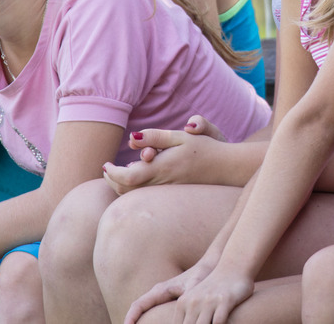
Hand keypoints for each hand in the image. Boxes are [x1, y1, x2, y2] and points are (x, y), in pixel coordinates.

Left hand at [103, 121, 226, 193]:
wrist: (227, 168)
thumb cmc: (205, 148)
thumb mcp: (180, 136)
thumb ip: (155, 136)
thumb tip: (132, 139)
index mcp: (162, 168)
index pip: (126, 177)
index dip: (111, 173)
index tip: (106, 164)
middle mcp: (162, 184)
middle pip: (127, 190)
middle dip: (112, 181)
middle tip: (107, 169)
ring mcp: (168, 193)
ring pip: (135, 196)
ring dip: (122, 186)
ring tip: (117, 174)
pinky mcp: (173, 197)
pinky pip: (147, 198)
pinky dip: (135, 191)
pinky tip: (138, 179)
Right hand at [124, 257, 224, 323]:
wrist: (210, 266)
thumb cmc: (203, 274)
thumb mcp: (195, 285)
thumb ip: (189, 296)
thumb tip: (184, 304)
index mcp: (161, 289)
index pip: (138, 304)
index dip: (131, 317)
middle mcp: (159, 293)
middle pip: (138, 309)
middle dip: (131, 321)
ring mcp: (163, 297)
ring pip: (145, 311)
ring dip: (139, 321)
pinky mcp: (170, 301)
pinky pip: (154, 312)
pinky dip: (150, 320)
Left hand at [168, 265, 253, 323]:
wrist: (234, 266)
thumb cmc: (214, 288)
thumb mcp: (194, 299)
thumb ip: (187, 316)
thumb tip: (187, 323)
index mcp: (183, 303)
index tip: (193, 323)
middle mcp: (194, 302)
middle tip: (203, 323)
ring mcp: (209, 301)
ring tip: (211, 323)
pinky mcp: (225, 300)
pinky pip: (219, 322)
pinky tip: (226, 322)